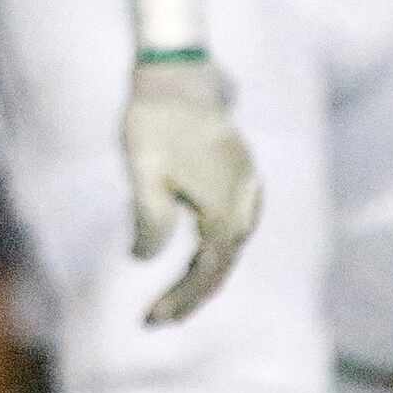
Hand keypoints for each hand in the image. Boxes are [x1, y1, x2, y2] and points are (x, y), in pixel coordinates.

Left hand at [123, 54, 261, 324]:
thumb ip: (149, 219)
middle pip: (221, 265)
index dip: (180, 300)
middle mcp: (246, 204)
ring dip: (204, 273)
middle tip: (155, 319)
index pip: (206, 272)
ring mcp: (249, 188)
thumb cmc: (155, 119)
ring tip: (175, 297)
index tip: (150, 321)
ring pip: (230, 246)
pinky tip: (197, 254)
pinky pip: (232, 224)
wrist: (180, 71)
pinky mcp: (243, 175)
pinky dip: (214, 247)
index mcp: (226, 210)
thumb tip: (143, 259)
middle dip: (190, 294)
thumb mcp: (143, 171)